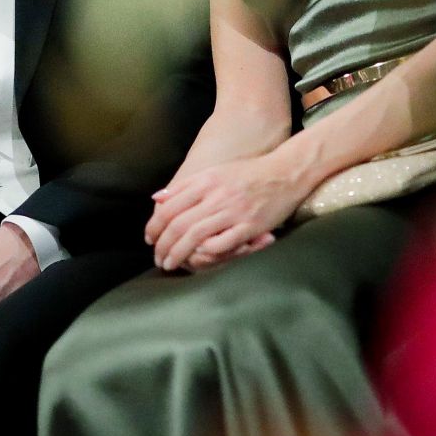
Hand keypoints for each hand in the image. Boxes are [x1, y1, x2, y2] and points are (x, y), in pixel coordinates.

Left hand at [146, 154, 306, 270]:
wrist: (286, 173)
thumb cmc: (250, 174)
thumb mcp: (216, 172)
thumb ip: (186, 185)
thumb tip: (157, 197)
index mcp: (206, 181)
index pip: (170, 206)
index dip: (155, 225)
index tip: (149, 238)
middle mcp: (216, 195)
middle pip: (178, 224)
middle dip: (162, 245)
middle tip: (157, 257)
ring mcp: (233, 211)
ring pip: (195, 236)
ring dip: (177, 253)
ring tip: (169, 264)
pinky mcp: (248, 226)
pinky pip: (221, 244)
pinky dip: (205, 253)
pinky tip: (198, 259)